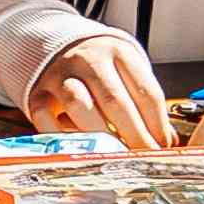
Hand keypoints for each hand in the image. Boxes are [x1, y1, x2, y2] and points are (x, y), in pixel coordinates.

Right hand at [25, 31, 178, 150]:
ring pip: (80, 106)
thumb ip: (144, 102)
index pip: (145, 92)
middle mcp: (88, 59)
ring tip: (115, 155)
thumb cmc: (99, 65)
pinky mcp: (38, 92)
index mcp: (118, 52)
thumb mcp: (126, 72)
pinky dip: (63, 138)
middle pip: (115, 101)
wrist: (57, 46)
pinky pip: (47, 118)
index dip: (157, 124)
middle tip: (143, 156)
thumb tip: (165, 140)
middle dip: (134, 135)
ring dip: (101, 137)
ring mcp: (60, 75)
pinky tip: (80, 149)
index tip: (162, 146)